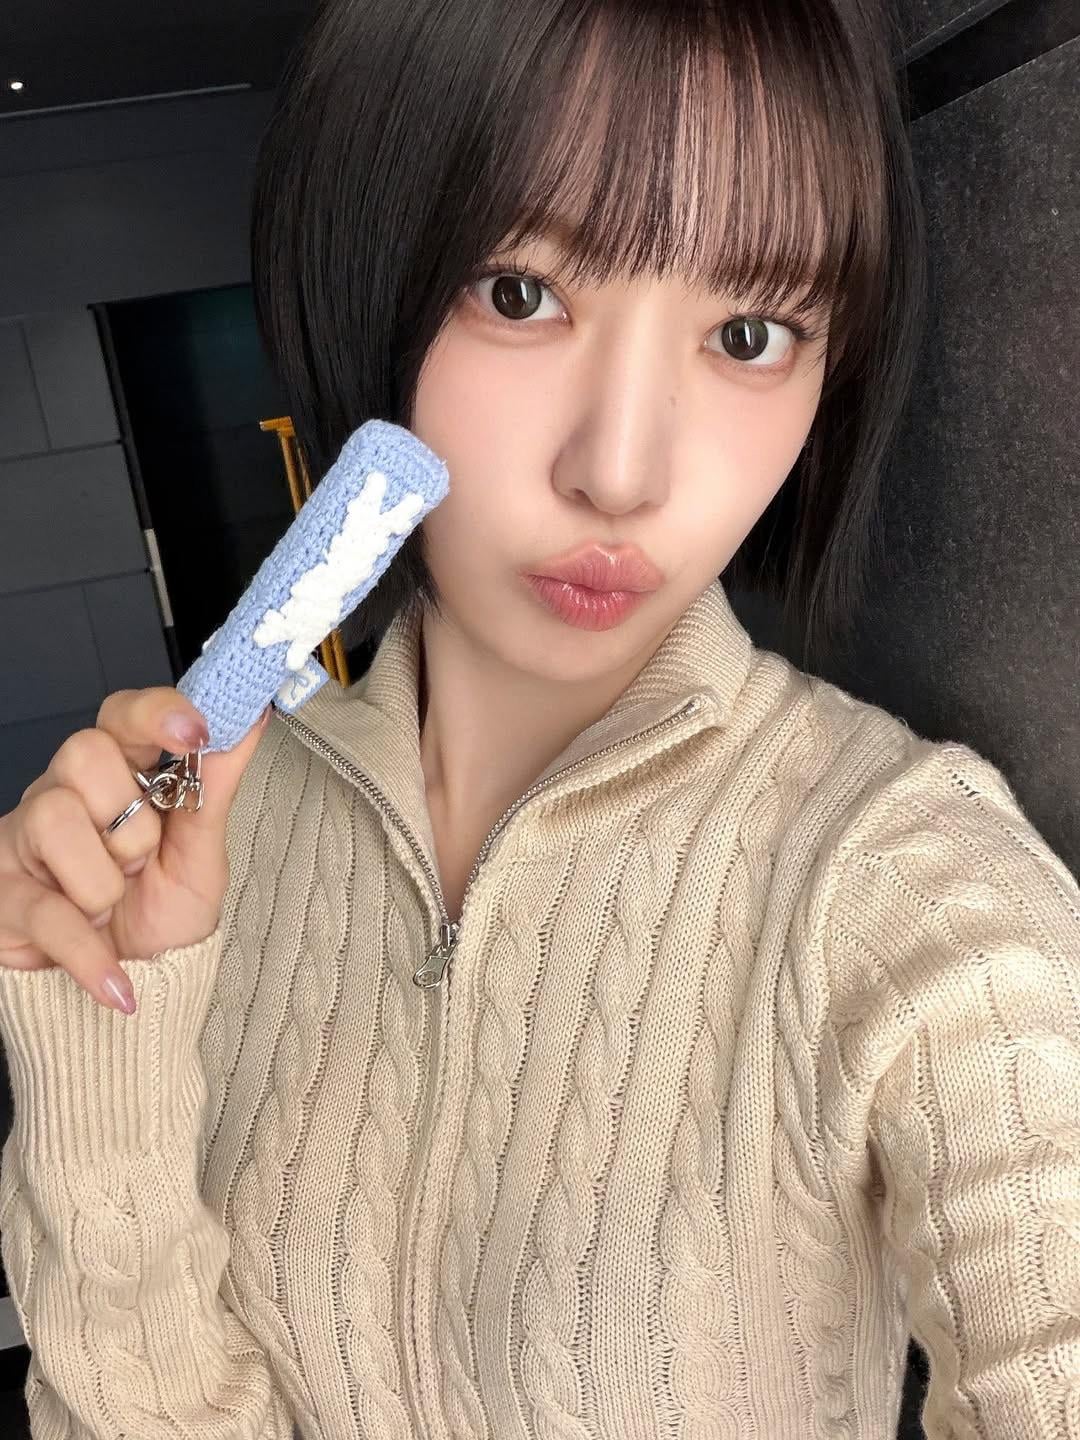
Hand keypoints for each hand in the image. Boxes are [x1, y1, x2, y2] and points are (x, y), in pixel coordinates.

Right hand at [0, 688, 270, 1012]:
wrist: (139, 987)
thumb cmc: (162, 913)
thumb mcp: (201, 852)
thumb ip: (216, 784)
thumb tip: (249, 718)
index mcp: (119, 776)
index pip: (123, 714)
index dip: (157, 714)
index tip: (197, 731)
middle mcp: (64, 794)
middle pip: (84, 752)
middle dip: (131, 819)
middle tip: (142, 861)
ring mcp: (24, 840)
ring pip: (55, 819)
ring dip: (104, 884)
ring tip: (113, 908)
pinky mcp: (3, 897)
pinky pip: (45, 911)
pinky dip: (91, 953)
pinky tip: (115, 981)